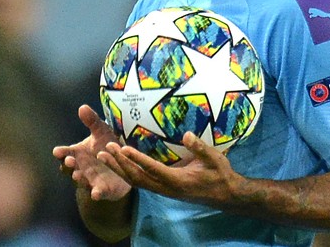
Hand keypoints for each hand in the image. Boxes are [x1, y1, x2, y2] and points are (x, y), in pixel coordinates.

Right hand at [53, 105, 131, 200]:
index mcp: (78, 153)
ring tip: (77, 175)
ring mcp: (90, 180)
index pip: (66, 153)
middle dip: (69, 165)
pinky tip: (95, 194)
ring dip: (79, 179)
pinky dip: (95, 193)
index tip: (57, 151)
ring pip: (82, 181)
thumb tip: (82, 107)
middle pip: (71, 168)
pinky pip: (97, 193)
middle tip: (69, 161)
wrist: (122, 166)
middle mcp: (81, 168)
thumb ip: (92, 121)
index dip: (61, 152)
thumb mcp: (102, 132)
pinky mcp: (102, 190)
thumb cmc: (107, 146)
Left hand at [102, 131, 241, 207]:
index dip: (137, 159)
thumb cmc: (220, 174)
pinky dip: (126, 173)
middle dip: (119, 164)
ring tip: (104, 155)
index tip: (122, 148)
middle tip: (104, 149)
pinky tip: (118, 163)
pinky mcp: (163, 189)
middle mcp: (166, 188)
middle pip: (137, 178)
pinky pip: (141, 183)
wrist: (225, 194)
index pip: (153, 169)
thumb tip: (186, 134)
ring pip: (136, 182)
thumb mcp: (214, 159)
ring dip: (119, 169)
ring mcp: (163, 191)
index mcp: (177, 181)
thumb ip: (200, 148)